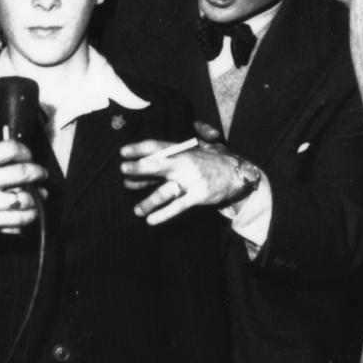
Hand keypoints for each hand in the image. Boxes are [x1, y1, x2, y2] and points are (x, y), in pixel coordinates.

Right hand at [0, 140, 45, 248]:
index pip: (11, 148)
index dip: (25, 151)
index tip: (27, 156)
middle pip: (25, 172)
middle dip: (38, 173)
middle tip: (41, 175)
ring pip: (27, 199)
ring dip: (37, 200)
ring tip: (39, 199)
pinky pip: (17, 222)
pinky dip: (25, 220)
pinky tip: (25, 218)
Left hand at [120, 138, 260, 225]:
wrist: (239, 174)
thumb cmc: (216, 161)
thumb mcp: (203, 145)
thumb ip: (184, 145)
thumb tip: (167, 142)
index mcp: (184, 151)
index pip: (158, 146)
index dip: (139, 148)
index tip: (123, 152)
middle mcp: (186, 164)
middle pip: (158, 165)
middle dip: (139, 168)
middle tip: (123, 170)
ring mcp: (192, 180)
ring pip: (166, 191)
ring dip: (149, 201)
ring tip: (136, 210)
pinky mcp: (199, 196)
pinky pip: (178, 206)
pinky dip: (164, 214)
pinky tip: (151, 220)